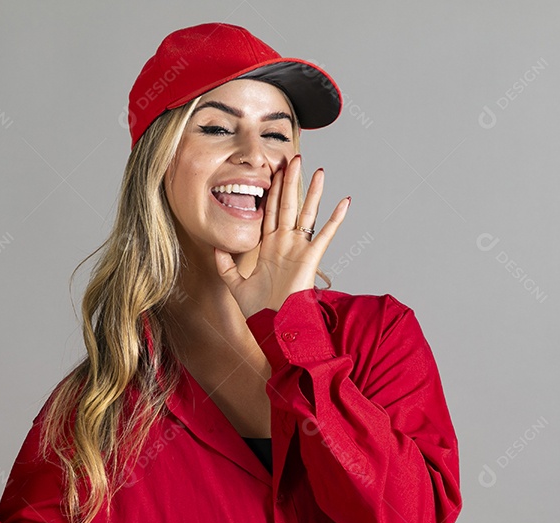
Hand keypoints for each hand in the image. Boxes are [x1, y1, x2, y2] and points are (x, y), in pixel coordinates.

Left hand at [213, 154, 349, 318]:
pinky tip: (344, 201)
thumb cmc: (259, 310)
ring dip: (312, 192)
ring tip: (318, 171)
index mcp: (269, 246)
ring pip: (306, 213)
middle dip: (290, 181)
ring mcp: (298, 249)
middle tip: (295, 159)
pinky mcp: (310, 257)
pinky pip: (325, 234)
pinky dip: (336, 218)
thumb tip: (215, 247)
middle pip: (287, 205)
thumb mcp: (235, 284)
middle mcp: (285, 244)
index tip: (274, 170)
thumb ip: (225, 264)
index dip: (271, 190)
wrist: (274, 327)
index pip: (270, 211)